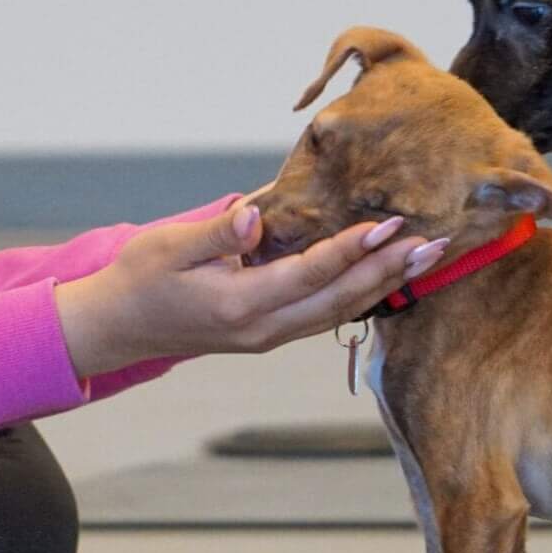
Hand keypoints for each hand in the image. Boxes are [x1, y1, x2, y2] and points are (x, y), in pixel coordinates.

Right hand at [54, 199, 427, 378]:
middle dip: (388, 272)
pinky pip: (324, 315)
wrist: (119, 328)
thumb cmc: (140, 279)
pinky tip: (385, 276)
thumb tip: (256, 215)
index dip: (352, 249)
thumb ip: (215, 231)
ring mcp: (268, 337)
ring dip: (384, 285)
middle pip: (340, 300)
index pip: (310, 274)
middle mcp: (263, 328)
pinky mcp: (269, 333)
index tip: (389, 225)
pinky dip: (360, 294)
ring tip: (423, 260)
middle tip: (432, 245)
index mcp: (239, 304)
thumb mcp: (167, 246)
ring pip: (339, 312)